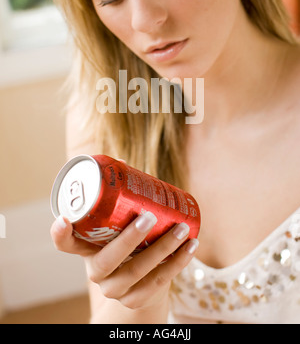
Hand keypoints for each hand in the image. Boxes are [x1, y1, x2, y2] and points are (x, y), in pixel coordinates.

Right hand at [51, 212, 198, 310]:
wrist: (140, 285)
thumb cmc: (128, 244)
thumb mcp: (118, 226)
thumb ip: (119, 199)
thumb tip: (123, 164)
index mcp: (87, 250)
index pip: (66, 244)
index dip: (60, 234)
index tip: (63, 219)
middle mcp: (96, 273)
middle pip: (107, 260)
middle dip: (129, 238)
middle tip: (150, 216)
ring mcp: (115, 289)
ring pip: (137, 272)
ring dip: (163, 249)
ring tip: (182, 228)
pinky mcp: (136, 299)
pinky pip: (157, 283)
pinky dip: (177, 263)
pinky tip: (191, 246)